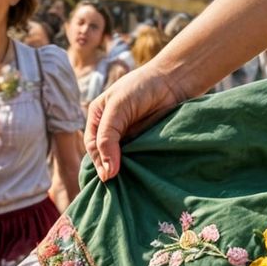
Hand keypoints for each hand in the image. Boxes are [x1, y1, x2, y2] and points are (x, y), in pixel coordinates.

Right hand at [87, 63, 186, 181]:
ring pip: (122, 159)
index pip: (92, 145)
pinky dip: (139, 165)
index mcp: (98, 118)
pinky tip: (141, 174)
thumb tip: (106, 172)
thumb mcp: (118, 108)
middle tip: (117, 185)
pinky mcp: (145, 141)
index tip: (109, 175)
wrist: (174, 80)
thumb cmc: (142, 87)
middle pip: (104, 155)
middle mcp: (110, 129)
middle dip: (110, 168)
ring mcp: (128, 136)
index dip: (99, 161)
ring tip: (129, 183)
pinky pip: (139, 158)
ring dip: (125, 170)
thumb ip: (108, 136)